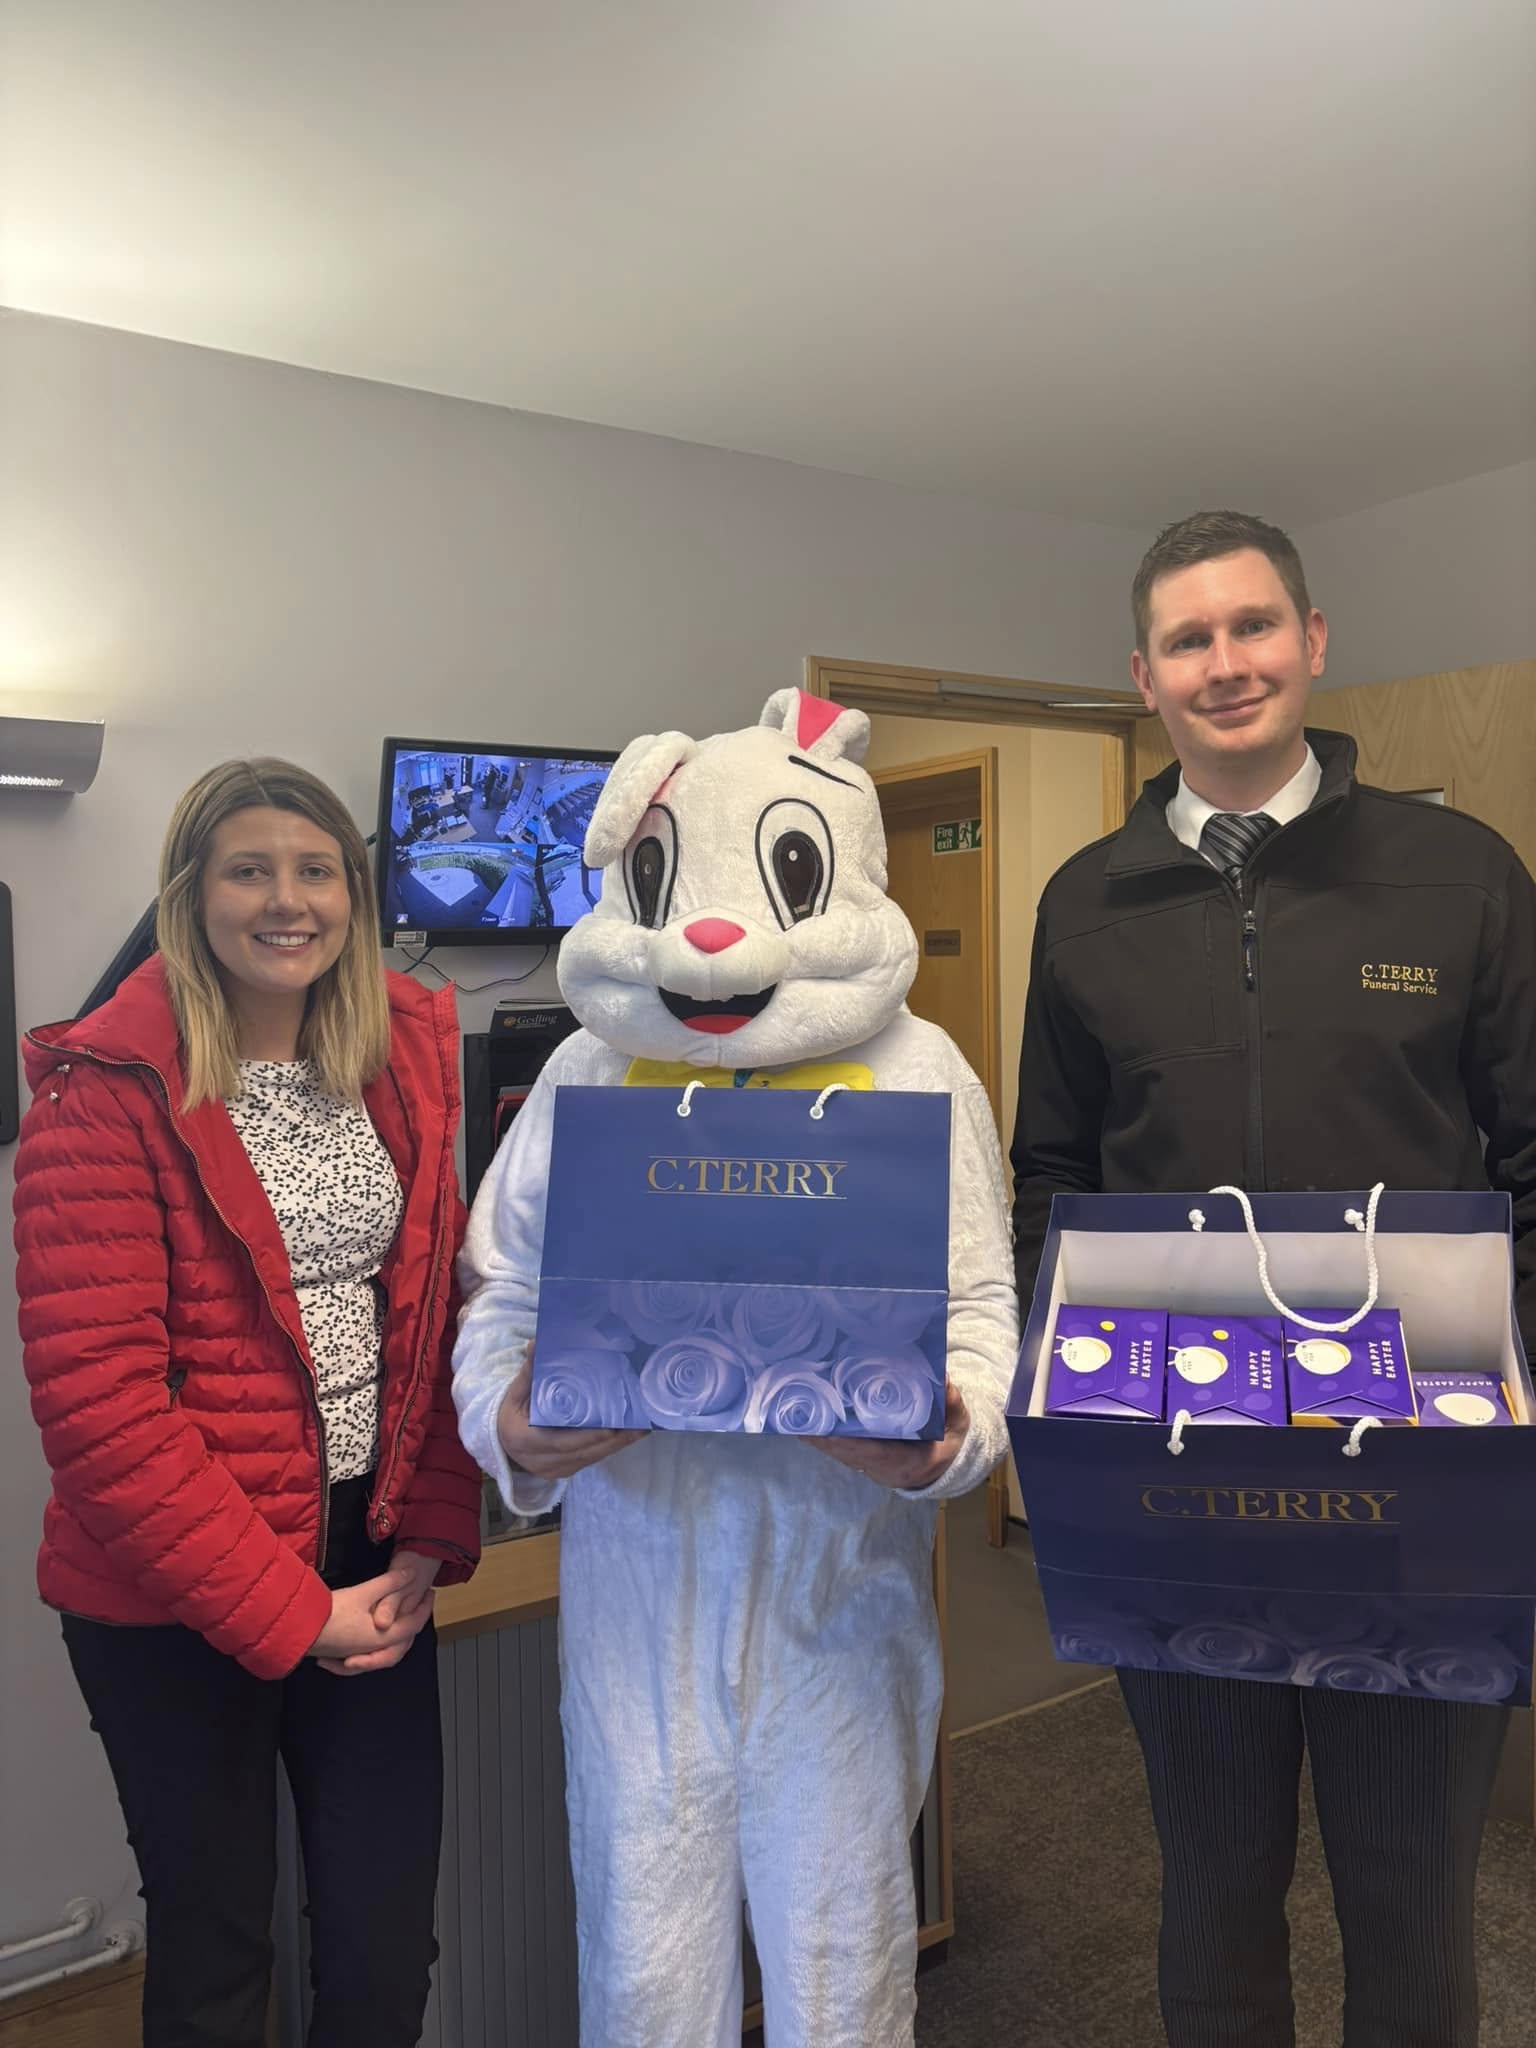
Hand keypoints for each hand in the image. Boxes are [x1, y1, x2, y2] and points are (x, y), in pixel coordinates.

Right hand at [317, 1548, 440, 1676]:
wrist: (301, 1629)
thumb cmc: (334, 1612)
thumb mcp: (365, 1592)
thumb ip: (389, 1583)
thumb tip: (411, 1574)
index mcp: (384, 1637)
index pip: (413, 1624)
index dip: (424, 1607)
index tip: (430, 1592)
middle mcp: (374, 1649)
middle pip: (402, 1641)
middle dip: (413, 1622)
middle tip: (419, 1604)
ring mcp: (358, 1652)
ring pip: (386, 1648)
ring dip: (396, 1635)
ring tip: (399, 1618)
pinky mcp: (345, 1651)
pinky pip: (369, 1652)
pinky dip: (376, 1642)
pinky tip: (371, 1629)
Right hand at [496, 1343, 643, 1480]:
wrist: (500, 1444)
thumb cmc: (509, 1415)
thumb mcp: (515, 1393)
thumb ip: (528, 1372)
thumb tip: (535, 1344)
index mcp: (527, 1442)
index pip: (563, 1442)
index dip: (589, 1436)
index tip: (613, 1427)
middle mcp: (543, 1462)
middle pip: (585, 1452)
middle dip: (615, 1440)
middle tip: (641, 1425)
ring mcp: (556, 1469)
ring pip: (592, 1458)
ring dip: (618, 1444)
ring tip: (642, 1428)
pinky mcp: (566, 1471)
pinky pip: (591, 1459)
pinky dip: (609, 1447)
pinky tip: (627, 1434)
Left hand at [807, 1380, 970, 1491]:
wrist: (948, 1464)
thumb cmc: (951, 1441)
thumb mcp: (957, 1422)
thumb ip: (950, 1403)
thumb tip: (943, 1378)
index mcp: (907, 1463)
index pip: (873, 1454)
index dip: (847, 1443)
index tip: (826, 1430)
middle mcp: (883, 1470)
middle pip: (847, 1454)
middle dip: (823, 1436)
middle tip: (799, 1415)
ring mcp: (872, 1467)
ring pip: (840, 1453)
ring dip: (819, 1435)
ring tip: (794, 1414)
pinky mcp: (865, 1460)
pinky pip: (842, 1449)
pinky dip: (825, 1436)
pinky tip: (806, 1419)